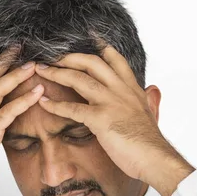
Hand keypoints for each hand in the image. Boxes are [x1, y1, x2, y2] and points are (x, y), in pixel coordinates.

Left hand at [34, 43, 182, 183]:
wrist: (155, 158)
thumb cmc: (151, 142)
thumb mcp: (151, 113)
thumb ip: (149, 99)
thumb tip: (152, 90)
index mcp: (132, 88)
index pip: (115, 59)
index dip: (100, 47)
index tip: (88, 37)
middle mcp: (121, 90)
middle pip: (92, 62)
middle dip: (69, 57)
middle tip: (52, 56)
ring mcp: (110, 102)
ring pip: (79, 79)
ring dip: (57, 73)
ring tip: (41, 70)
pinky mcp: (101, 119)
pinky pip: (72, 108)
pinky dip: (56, 105)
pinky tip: (43, 102)